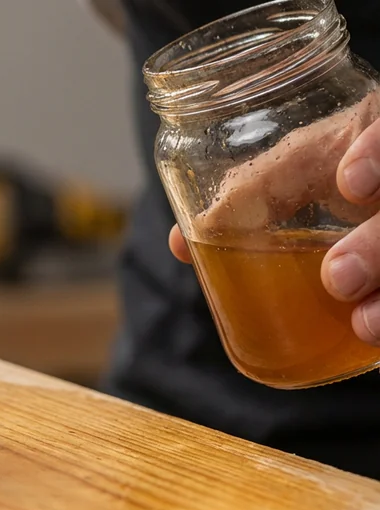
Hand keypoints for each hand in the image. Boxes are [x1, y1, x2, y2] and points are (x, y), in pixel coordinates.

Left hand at [166, 93, 379, 343]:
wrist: (370, 192)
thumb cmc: (342, 169)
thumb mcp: (306, 168)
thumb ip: (253, 193)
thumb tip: (185, 243)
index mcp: (377, 134)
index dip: (378, 150)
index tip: (350, 182)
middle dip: (379, 244)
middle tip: (337, 279)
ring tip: (363, 324)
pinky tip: (376, 337)